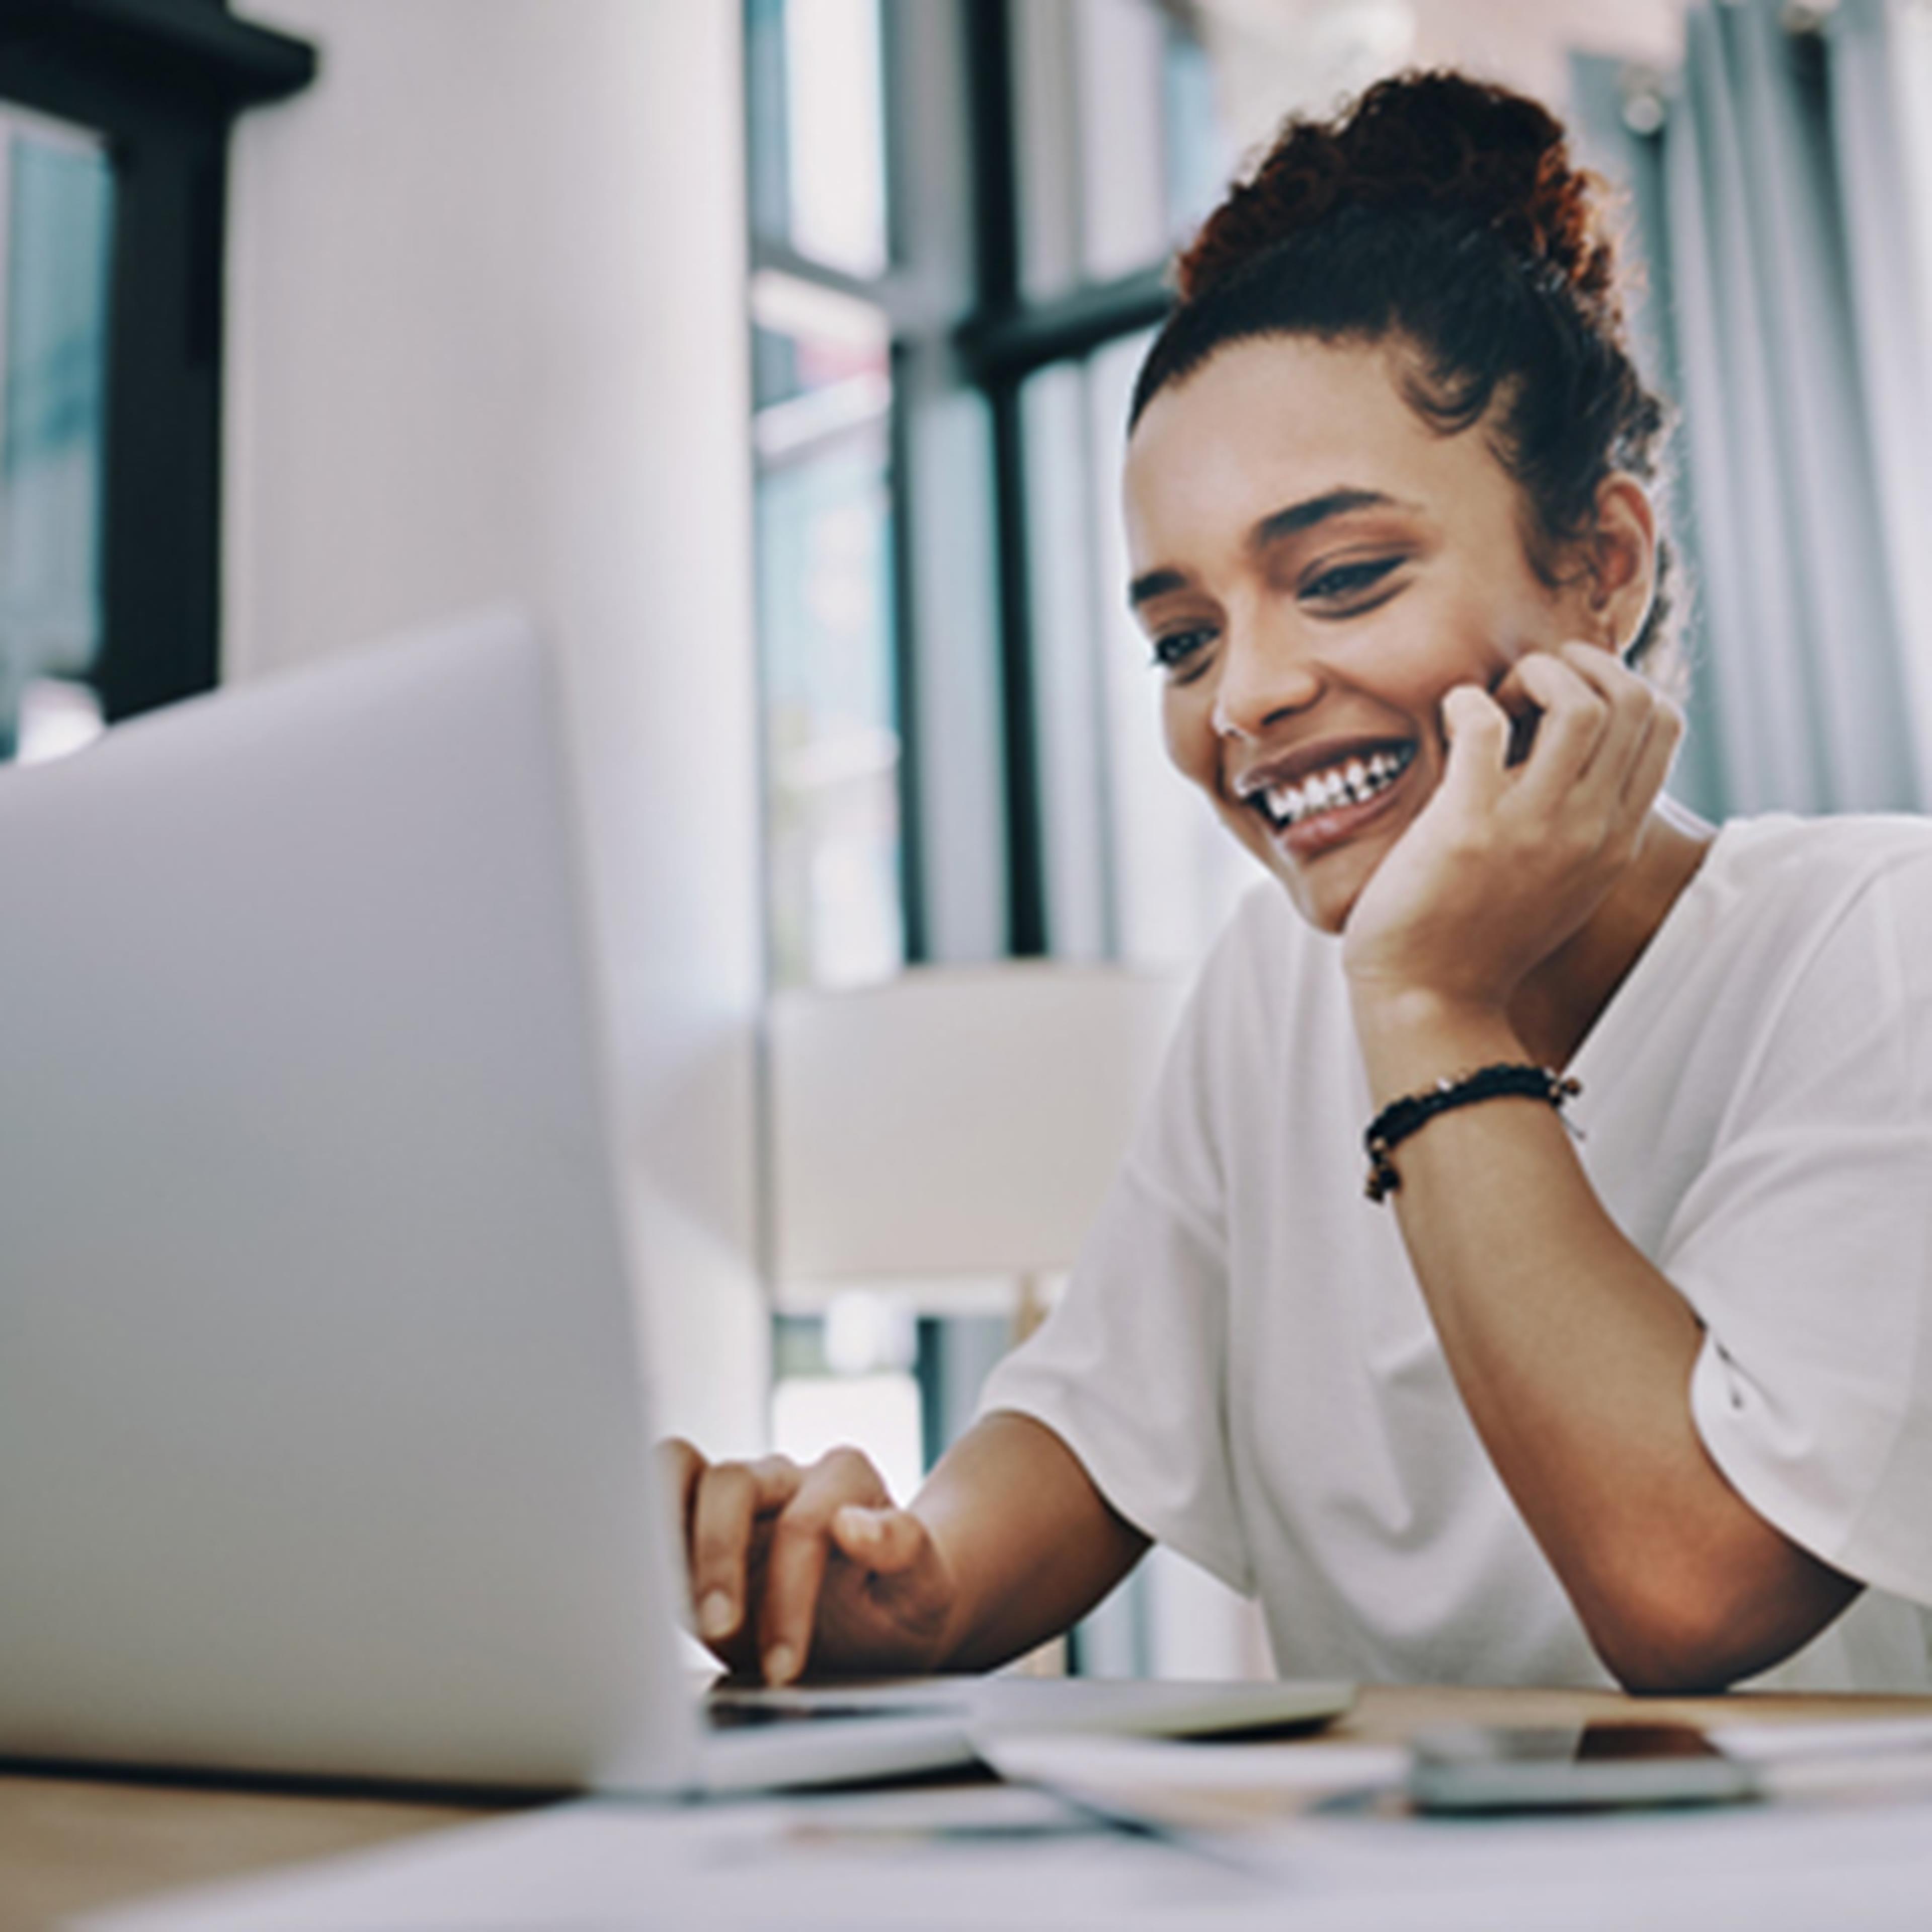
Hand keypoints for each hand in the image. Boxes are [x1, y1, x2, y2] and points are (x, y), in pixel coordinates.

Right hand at [657, 1438, 959, 1685]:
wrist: (880, 1623)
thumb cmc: (902, 1605)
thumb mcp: (925, 1594)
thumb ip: (907, 1551)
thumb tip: (855, 1524)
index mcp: (845, 1480)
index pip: (805, 1522)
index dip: (789, 1596)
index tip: (784, 1666)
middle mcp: (786, 1477)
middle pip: (732, 1482)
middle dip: (719, 1559)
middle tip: (720, 1632)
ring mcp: (736, 1495)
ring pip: (677, 1469)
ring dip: (663, 1533)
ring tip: (665, 1602)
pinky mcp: (694, 1526)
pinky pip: (654, 1500)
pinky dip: (642, 1537)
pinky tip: (646, 1594)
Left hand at [1341, 642, 1682, 1014]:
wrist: (1431, 1001)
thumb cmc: (1480, 935)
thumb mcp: (1564, 880)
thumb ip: (1585, 823)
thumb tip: (1573, 749)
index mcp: (1618, 836)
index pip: (1664, 721)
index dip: (1616, 683)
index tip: (1560, 703)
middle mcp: (1591, 828)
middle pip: (1632, 698)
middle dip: (1577, 667)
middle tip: (1523, 694)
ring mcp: (1534, 826)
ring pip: (1579, 702)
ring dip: (1533, 677)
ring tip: (1493, 705)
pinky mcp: (1469, 824)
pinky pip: (1486, 724)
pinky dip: (1467, 703)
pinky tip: (1450, 719)